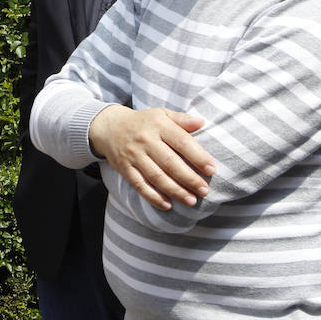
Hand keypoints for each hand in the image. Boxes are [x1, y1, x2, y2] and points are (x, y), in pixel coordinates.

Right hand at [89, 105, 215, 210]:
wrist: (109, 127)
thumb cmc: (142, 122)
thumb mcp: (161, 114)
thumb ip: (181, 119)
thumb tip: (202, 122)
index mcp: (158, 125)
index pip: (182, 141)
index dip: (198, 156)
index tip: (211, 169)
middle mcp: (145, 140)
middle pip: (170, 162)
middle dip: (189, 178)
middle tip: (204, 190)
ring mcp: (134, 155)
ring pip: (156, 176)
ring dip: (175, 190)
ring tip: (191, 200)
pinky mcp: (124, 168)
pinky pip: (139, 185)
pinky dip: (153, 196)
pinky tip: (167, 205)